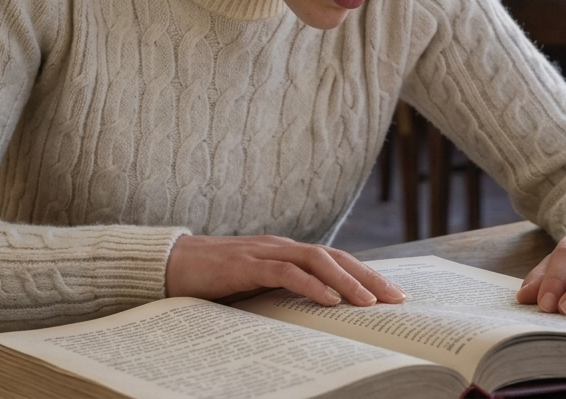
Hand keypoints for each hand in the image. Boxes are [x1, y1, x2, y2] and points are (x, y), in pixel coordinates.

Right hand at [165, 235, 406, 306]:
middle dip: (368, 277)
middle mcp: (279, 247)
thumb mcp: (253, 289)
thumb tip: (315, 318)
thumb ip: (280, 294)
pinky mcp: (246, 264)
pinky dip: (311, 285)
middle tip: (397, 299)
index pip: (333, 259)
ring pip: (316, 260)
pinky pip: (285, 271)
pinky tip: (329, 300)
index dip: (364, 274)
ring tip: (369, 303)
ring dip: (346, 281)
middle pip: (334, 256)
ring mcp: (263, 252)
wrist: (168, 265)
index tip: (391, 294)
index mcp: (284, 253)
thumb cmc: (210, 281)